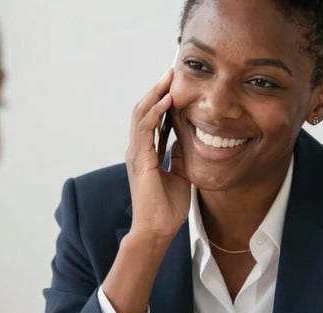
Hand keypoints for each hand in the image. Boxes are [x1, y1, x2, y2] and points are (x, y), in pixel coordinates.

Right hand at [125, 69, 190, 241]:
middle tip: (171, 72)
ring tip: (168, 78)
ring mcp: (136, 154)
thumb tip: (186, 140)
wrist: (156, 230)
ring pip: (141, 114)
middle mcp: (137, 150)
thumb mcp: (179, 174)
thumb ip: (179, 156)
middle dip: (157, 90)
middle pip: (144, 111)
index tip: (175, 85)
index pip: (151, 120)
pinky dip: (156, 112)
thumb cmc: (166, 208)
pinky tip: (167, 100)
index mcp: (145, 154)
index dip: (162, 101)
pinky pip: (145, 129)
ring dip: (155, 94)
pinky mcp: (140, 160)